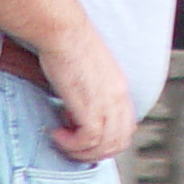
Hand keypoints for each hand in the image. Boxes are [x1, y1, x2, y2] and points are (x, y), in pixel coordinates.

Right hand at [38, 29, 136, 162]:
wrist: (63, 32)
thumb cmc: (68, 46)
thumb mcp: (90, 73)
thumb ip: (94, 93)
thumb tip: (78, 114)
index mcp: (121, 89)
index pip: (126, 129)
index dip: (106, 140)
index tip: (83, 136)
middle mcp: (119, 98)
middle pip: (119, 143)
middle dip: (95, 152)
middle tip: (72, 144)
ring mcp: (108, 103)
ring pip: (105, 146)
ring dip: (80, 151)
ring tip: (62, 139)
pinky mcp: (92, 107)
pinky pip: (88, 141)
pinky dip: (70, 145)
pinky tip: (57, 133)